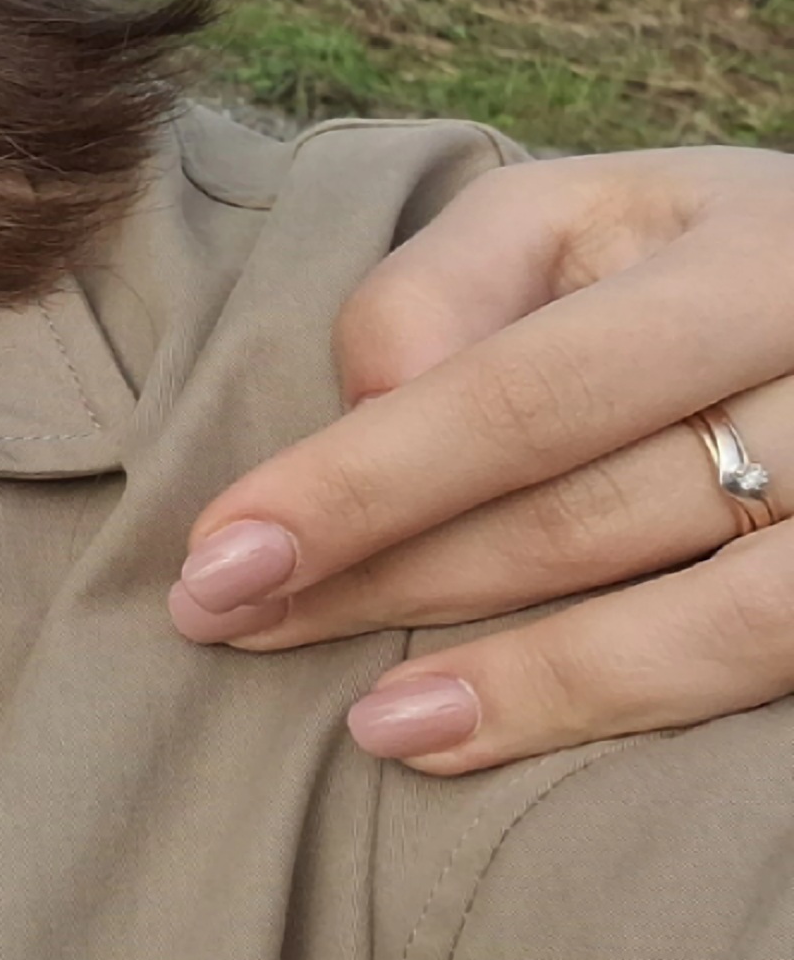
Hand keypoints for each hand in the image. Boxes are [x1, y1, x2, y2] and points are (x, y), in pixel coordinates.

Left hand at [170, 147, 793, 774]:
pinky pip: (767, 667)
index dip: (361, 481)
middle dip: (390, 577)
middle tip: (226, 625)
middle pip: (595, 508)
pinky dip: (621, 707)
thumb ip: (445, 287)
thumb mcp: (566, 220)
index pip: (524, 390)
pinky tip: (486, 739)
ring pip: (706, 614)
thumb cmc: (680, 262)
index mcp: (753, 251)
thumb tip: (367, 410)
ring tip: (367, 722)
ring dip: (517, 680)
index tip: (220, 554)